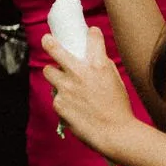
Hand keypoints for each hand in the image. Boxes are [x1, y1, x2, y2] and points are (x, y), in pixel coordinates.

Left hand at [42, 26, 136, 157]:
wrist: (114, 133)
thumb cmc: (118, 108)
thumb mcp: (115, 81)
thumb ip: (101, 67)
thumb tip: (90, 57)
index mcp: (99, 65)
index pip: (93, 39)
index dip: (92, 34)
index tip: (90, 32)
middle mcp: (79, 73)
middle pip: (54, 49)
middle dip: (49, 42)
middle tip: (47, 39)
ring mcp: (66, 87)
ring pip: (49, 71)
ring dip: (55, 74)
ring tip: (63, 82)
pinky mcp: (58, 102)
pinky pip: (54, 94)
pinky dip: (61, 97)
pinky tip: (72, 105)